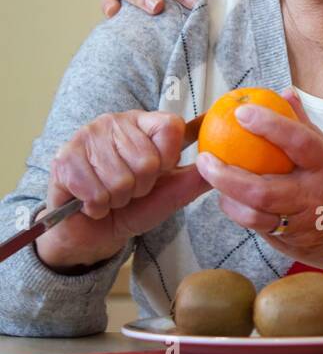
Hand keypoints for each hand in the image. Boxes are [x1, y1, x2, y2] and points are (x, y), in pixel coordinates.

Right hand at [36, 111, 212, 269]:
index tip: (159, 173)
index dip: (168, 160)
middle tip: (129, 190)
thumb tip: (227, 157)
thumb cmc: (134, 206)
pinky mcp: (65, 158)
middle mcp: (116, 121)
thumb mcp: (171, 192)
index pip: (170, 127)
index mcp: (144, 122)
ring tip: (111, 196)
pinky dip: (97, 206)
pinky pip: (95, 192)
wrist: (93, 232)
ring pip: (121, 180)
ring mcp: (88, 136)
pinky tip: (91, 202)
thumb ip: (198, 176)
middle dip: (141, 187)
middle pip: (147, 160)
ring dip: (118, 199)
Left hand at [195, 92, 322, 265]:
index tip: (242, 111)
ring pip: (256, 218)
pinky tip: (233, 203)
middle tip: (205, 159)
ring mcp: (303, 225)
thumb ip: (307, 126)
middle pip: (263, 190)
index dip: (269, 125)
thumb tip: (284, 93)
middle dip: (227, 176)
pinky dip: (244, 216)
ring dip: (229, 202)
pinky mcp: (295, 246)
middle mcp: (314, 196)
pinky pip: (263, 231)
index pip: (297, 141)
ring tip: (214, 185)